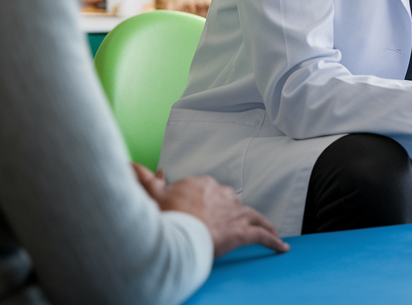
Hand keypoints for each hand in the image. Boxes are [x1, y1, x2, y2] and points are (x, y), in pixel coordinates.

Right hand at [132, 163, 288, 257]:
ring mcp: (233, 212)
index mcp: (201, 184)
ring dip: (261, 223)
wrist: (176, 235)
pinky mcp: (241, 231)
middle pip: (232, 200)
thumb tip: (130, 164)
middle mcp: (221, 193)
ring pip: (252, 215)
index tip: (206, 209)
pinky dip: (273, 241)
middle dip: (233, 211)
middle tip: (233, 223)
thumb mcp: (151, 196)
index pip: (209, 190)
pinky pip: (262, 235)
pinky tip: (282, 247)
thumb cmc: (163, 217)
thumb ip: (144, 179)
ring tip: (269, 229)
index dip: (207, 201)